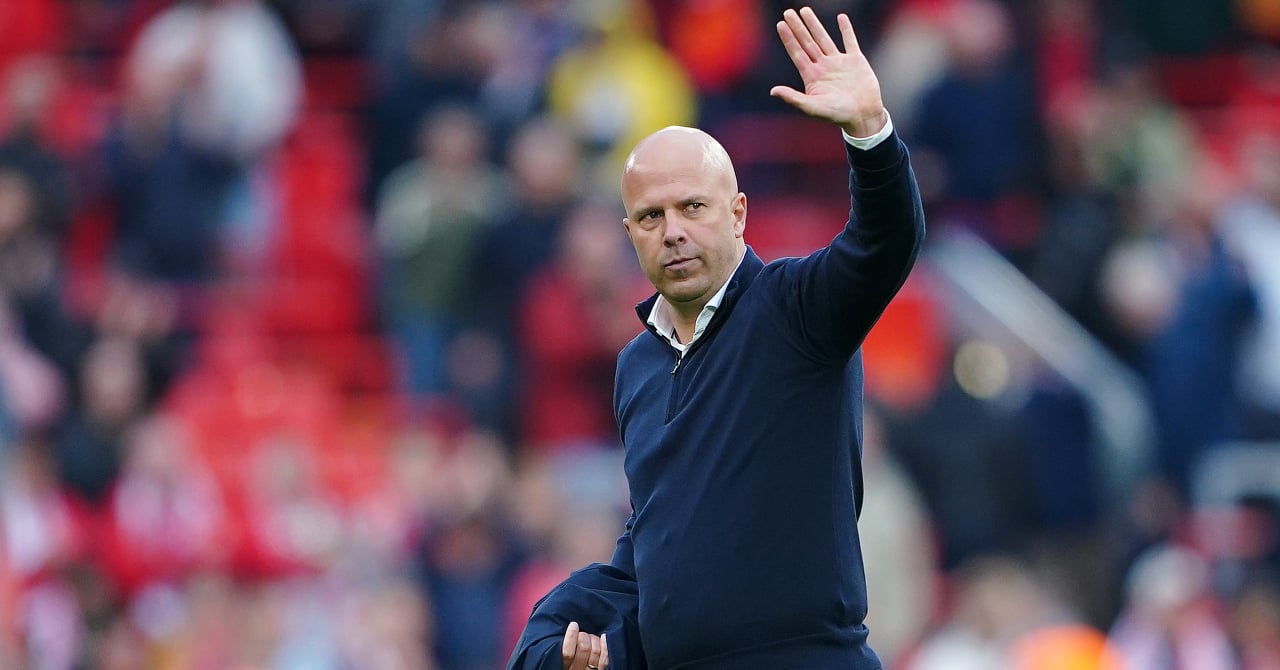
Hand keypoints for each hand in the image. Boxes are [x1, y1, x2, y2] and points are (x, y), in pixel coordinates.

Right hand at [561, 621, 608, 669]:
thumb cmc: (568, 666)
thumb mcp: (558, 661)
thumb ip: (562, 649)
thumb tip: (568, 631)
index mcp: (565, 667)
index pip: (568, 652)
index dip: (571, 636)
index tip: (573, 625)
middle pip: (584, 649)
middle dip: (583, 636)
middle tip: (581, 634)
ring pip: (595, 652)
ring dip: (593, 639)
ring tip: (590, 637)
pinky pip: (605, 659)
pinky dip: (605, 645)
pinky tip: (603, 637)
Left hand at [770, 7, 887, 137]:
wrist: (863, 116)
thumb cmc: (836, 115)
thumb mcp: (812, 107)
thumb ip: (793, 98)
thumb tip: (772, 91)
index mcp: (812, 76)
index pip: (797, 53)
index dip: (789, 38)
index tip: (781, 24)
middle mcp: (823, 66)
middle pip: (807, 42)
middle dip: (797, 27)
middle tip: (788, 12)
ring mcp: (839, 62)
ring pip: (824, 39)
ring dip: (814, 25)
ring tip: (805, 10)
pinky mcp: (855, 61)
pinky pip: (850, 41)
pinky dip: (846, 29)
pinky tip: (841, 18)